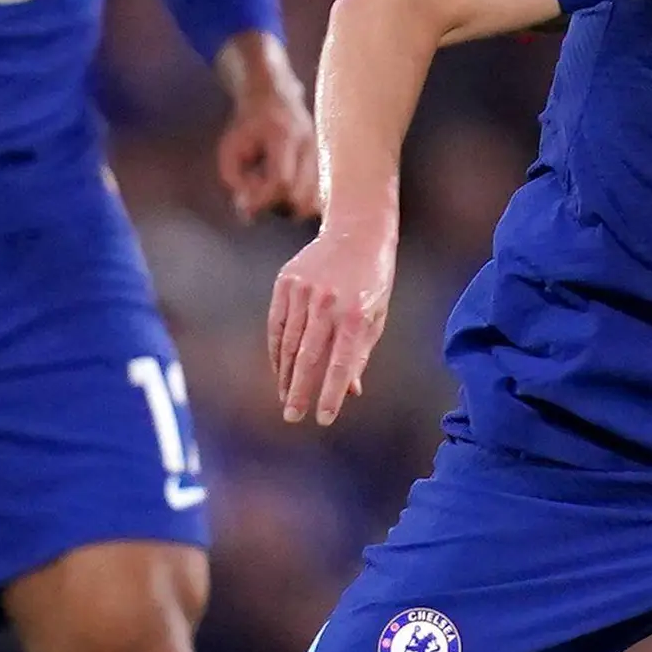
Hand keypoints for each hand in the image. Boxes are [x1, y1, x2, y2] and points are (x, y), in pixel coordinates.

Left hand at [213, 37, 323, 220]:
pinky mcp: (327, 165)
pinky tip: (287, 194)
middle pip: (302, 196)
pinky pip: (321, 197)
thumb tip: (249, 212)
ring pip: (316, 201)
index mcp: (285, 137)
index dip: (262, 198)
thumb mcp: (230, 148)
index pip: (282, 181)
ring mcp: (323, 156)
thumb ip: (235, 180)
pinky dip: (303, 203)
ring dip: (291, 207)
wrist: (274, 98)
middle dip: (277, 205)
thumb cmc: (249, 125)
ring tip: (274, 194)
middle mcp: (311, 147)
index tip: (244, 203)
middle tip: (259, 196)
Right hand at [266, 225, 393, 424]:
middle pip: (308, 358)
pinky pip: (276, 323)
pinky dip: (276, 349)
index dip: (331, 394)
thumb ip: (359, 354)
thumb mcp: (376, 317)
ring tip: (285, 397)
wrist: (357, 232)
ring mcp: (303, 291)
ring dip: (285, 374)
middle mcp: (327, 304)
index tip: (323, 419)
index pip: (340, 365)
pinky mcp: (286, 282)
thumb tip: (349, 392)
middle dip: (299, 391)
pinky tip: (279, 369)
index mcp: (354, 315)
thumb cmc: (373, 281)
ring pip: (288, 343)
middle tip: (292, 417)